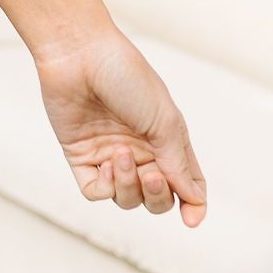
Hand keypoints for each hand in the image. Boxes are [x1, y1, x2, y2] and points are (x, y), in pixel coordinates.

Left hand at [35, 26, 206, 225]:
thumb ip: (178, 163)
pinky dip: (105, 187)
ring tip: (122, 156)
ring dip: (130, 187)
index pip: (186, 184)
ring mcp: (109, 154)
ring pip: (127, 199)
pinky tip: (107, 164)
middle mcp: (140, 151)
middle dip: (158, 196)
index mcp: (166, 140)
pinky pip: (96, 191)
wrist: (79, 53)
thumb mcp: (165, 120)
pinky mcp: (80, 155)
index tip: (192, 219)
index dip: (192, 205)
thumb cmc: (127, 77)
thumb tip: (193, 200)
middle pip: (157, 198)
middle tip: (152, 174)